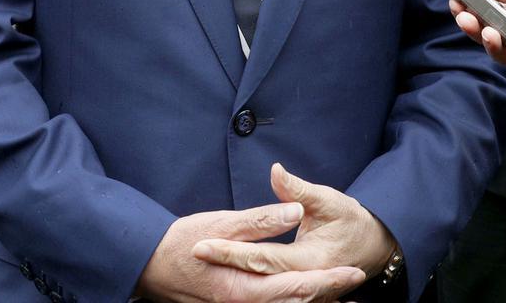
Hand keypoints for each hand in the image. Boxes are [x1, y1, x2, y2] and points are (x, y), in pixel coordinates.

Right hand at [136, 196, 363, 302]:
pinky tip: (306, 291)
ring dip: (314, 297)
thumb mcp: (220, 223)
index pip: (297, 287)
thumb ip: (260, 221)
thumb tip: (294, 210)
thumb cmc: (181, 243)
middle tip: (356, 281)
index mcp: (244, 288)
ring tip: (341, 289)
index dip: (328, 280)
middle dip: (329, 292)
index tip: (354, 271)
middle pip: (296, 302)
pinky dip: (293, 298)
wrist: (149, 264)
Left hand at [191, 163, 391, 286]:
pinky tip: (227, 272)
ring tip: (203, 260)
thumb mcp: (328, 199)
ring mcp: (300, 291)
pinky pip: (270, 294)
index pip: (262, 258)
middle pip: (255, 278)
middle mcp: (303, 280)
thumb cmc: (351, 219)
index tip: (202, 242)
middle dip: (224, 264)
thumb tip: (276, 171)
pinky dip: (251, 286)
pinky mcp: (297, 291)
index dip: (231, 251)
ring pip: (261, 293)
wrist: (374, 245)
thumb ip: (299, 190)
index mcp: (310, 260)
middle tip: (195, 249)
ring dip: (233, 275)